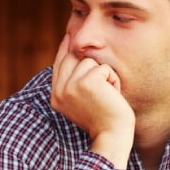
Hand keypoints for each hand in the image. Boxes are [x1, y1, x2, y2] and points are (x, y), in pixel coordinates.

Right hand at [51, 35, 134, 167]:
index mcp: (56, 97)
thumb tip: (73, 53)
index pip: (58, 63)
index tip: (69, 34)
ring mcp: (71, 86)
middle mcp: (60, 91)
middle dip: (91, 66)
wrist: (112, 135)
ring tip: (108, 94)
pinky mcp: (87, 82)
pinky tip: (113, 95)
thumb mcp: (81, 101)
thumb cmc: (103, 120)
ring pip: (89, 61)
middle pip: (72, 57)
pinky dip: (113, 79)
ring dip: (104, 75)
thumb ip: (73, 82)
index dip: (64, 47)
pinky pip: (103, 68)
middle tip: (104, 87)